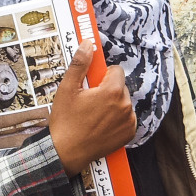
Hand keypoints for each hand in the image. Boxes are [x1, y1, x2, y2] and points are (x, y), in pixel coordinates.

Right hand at [50, 40, 136, 174]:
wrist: (67, 151)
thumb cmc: (65, 120)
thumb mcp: (67, 89)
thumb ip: (80, 64)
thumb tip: (88, 44)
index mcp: (112, 91)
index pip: (116, 71)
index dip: (103, 75)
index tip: (91, 85)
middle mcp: (125, 105)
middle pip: (120, 87)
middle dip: (107, 90)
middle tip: (89, 102)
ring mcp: (129, 120)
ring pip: (123, 102)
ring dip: (113, 104)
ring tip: (94, 115)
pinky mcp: (129, 133)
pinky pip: (127, 118)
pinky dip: (117, 119)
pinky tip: (101, 124)